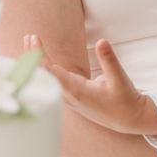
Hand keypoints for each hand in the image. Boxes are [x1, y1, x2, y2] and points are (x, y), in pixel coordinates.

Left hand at [26, 34, 156, 136]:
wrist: (128, 119)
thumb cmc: (124, 99)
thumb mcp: (120, 78)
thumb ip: (109, 59)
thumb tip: (102, 41)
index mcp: (77, 90)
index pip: (50, 71)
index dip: (40, 54)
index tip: (34, 38)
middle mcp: (68, 96)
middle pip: (43, 75)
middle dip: (33, 56)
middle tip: (28, 37)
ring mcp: (68, 99)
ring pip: (46, 79)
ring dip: (38, 62)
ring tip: (31, 44)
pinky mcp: (71, 98)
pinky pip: (52, 83)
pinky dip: (45, 70)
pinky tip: (41, 61)